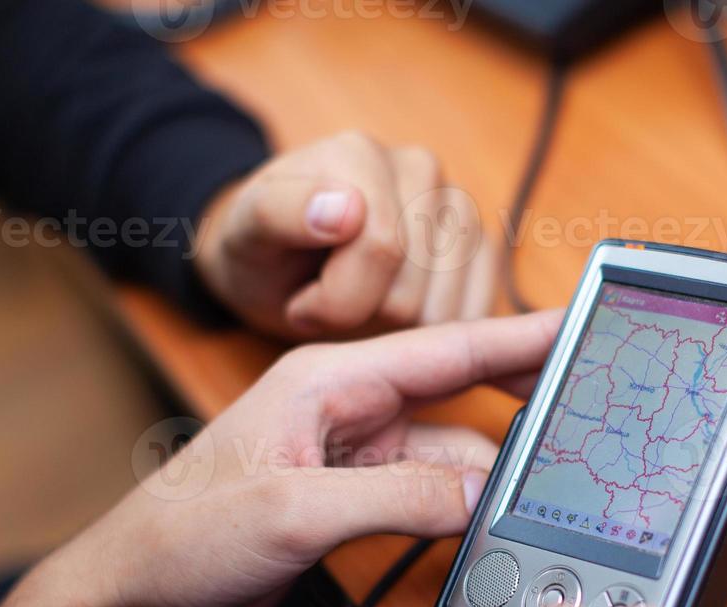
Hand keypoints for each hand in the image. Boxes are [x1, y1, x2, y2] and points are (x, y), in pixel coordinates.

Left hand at [45, 310, 558, 606]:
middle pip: (457, 396)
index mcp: (327, 380)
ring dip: (485, 476)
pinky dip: (455, 509)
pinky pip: (422, 495)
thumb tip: (481, 492)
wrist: (133, 606)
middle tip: (590, 411)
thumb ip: (399, 496)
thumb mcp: (298, 511)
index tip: (578, 325)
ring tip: (541, 494)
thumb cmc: (182, 538)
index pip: (445, 348)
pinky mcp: (344, 505)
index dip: (519, 337)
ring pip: (445, 455)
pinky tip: (484, 525)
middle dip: (521, 403)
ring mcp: (346, 459)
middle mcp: (343, 410)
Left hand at [194, 131, 498, 339]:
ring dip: (394, 331)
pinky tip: (395, 312)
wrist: (282, 261)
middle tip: (327, 299)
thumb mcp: (246, 236)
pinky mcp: (481, 247)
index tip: (299, 298)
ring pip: (444, 315)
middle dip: (362, 317)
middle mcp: (420, 168)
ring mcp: (458, 207)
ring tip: (357, 301)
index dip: (333, 301)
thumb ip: (280, 214)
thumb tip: (348, 209)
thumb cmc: (263, 251)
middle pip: (413, 294)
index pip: (381, 251)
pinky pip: (473, 315)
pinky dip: (431, 333)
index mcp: (361, 154)